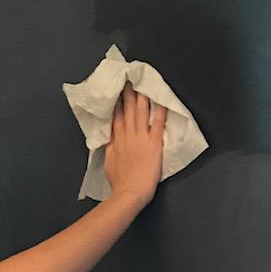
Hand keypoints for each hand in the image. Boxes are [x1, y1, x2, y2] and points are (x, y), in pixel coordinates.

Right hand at [104, 85, 166, 206]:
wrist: (129, 193)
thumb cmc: (120, 183)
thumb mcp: (108, 162)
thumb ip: (110, 147)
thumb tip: (108, 140)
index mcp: (116, 140)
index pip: (116, 116)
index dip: (116, 101)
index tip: (117, 89)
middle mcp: (127, 135)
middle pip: (127, 109)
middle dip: (128, 92)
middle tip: (129, 78)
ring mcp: (140, 138)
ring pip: (141, 112)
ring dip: (142, 96)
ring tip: (143, 83)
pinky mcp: (153, 143)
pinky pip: (158, 123)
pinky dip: (160, 110)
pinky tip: (162, 100)